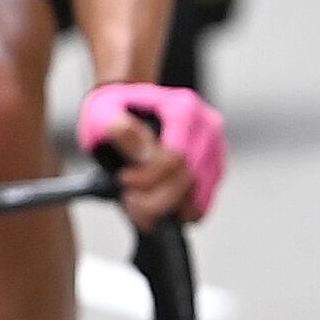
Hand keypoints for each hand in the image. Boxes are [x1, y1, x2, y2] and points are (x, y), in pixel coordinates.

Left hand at [75, 82, 225, 225]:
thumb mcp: (104, 113)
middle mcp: (207, 127)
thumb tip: (134, 144)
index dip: (148, 177)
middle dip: (155, 197)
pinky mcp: (215, 169)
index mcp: (184, 108)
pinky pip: (202, 202)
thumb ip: (119, 129)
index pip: (176, 157)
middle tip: (129, 199)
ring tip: (139, 204)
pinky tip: (156, 205)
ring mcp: (215, 149)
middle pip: (188, 179)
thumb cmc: (117, 111)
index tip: (124, 180)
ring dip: (164, 207)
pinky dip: (178, 211)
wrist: (132, 109)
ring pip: (196, 195)